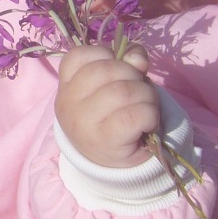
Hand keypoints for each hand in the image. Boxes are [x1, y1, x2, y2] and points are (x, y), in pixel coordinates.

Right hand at [55, 44, 158, 168]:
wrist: (108, 163)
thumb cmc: (111, 116)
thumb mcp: (112, 84)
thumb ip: (126, 61)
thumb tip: (139, 60)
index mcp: (67, 85)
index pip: (79, 55)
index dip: (106, 55)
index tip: (118, 70)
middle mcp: (68, 102)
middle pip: (108, 69)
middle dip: (134, 76)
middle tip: (140, 91)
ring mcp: (83, 123)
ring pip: (124, 91)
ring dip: (147, 96)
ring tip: (146, 107)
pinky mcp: (105, 141)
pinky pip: (135, 115)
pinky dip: (151, 115)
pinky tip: (148, 124)